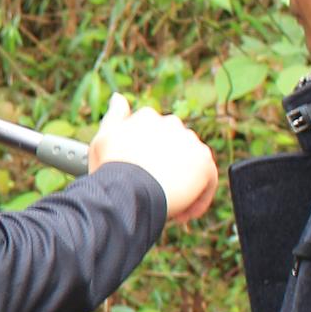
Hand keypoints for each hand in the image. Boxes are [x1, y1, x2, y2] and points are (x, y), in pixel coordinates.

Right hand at [90, 93, 219, 222]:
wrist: (128, 190)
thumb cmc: (110, 169)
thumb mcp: (103, 139)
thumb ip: (114, 117)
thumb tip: (119, 98)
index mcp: (147, 117)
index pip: (155, 135)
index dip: (148, 159)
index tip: (140, 176)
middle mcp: (171, 123)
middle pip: (174, 149)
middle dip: (166, 169)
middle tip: (154, 192)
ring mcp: (189, 140)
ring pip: (190, 164)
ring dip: (182, 184)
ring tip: (167, 206)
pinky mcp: (204, 161)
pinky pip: (207, 181)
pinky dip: (197, 198)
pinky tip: (182, 213)